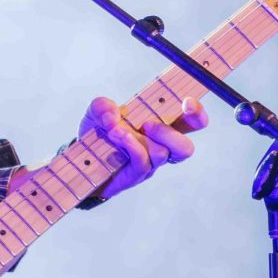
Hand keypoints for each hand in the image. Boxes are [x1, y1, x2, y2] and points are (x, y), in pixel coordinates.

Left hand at [78, 95, 208, 199]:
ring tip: (116, 131)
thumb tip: (113, 113)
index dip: (197, 114)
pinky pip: (142, 161)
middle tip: (147, 124)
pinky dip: (131, 146)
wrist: (80, 161)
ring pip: (161, 153)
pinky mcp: (136, 175)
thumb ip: (104, 105)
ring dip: (139, 137)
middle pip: (185, 148)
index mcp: (161, 127)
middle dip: (171, 134)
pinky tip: (117, 136)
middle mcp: (160, 147)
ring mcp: (149, 164)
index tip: (187, 102)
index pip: (191, 123)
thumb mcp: (97, 113)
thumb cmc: (99, 135)